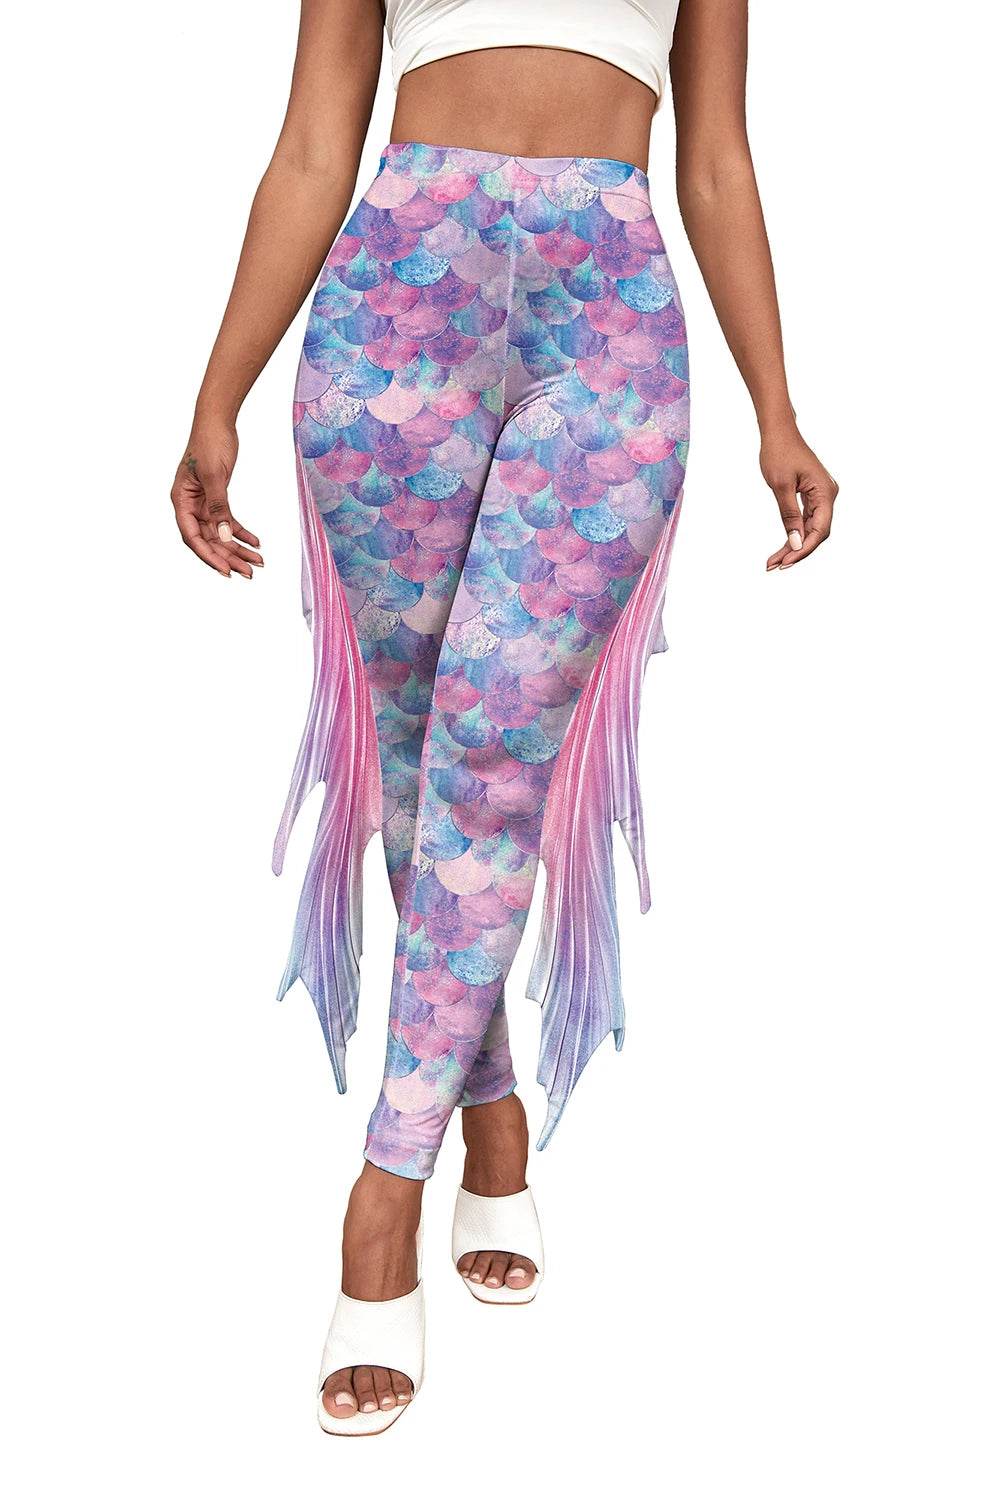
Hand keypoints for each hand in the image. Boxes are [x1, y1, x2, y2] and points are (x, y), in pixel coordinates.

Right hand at [170, 417, 262, 578]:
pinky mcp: (216, 498)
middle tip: (249, 573)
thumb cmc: (210, 443)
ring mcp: (203, 503)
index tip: (226, 571)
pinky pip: (229, 521)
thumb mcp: (215, 476)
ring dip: (238, 548)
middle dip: (228, 557)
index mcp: (181, 500)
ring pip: (220, 533)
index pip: (192, 536)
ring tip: (258, 562)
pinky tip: (256, 543)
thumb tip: (224, 536)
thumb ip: (219, 506)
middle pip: (208, 540)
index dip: (209, 556)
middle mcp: (190, 505)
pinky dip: (242, 533)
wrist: (217, 421)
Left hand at [760, 422, 837, 571]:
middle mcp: (828, 494)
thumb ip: (789, 515)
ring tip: (774, 562)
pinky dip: (794, 533)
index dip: (803, 549)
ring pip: (811, 529)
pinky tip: (783, 547)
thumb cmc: (778, 453)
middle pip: (817, 533)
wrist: (778, 431)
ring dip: (794, 545)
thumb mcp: (780, 486)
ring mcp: (822, 495)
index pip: (819, 530)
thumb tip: (795, 543)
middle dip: (797, 551)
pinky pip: (807, 520)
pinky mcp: (813, 495)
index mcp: (825, 492)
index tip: (785, 562)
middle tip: (775, 566)